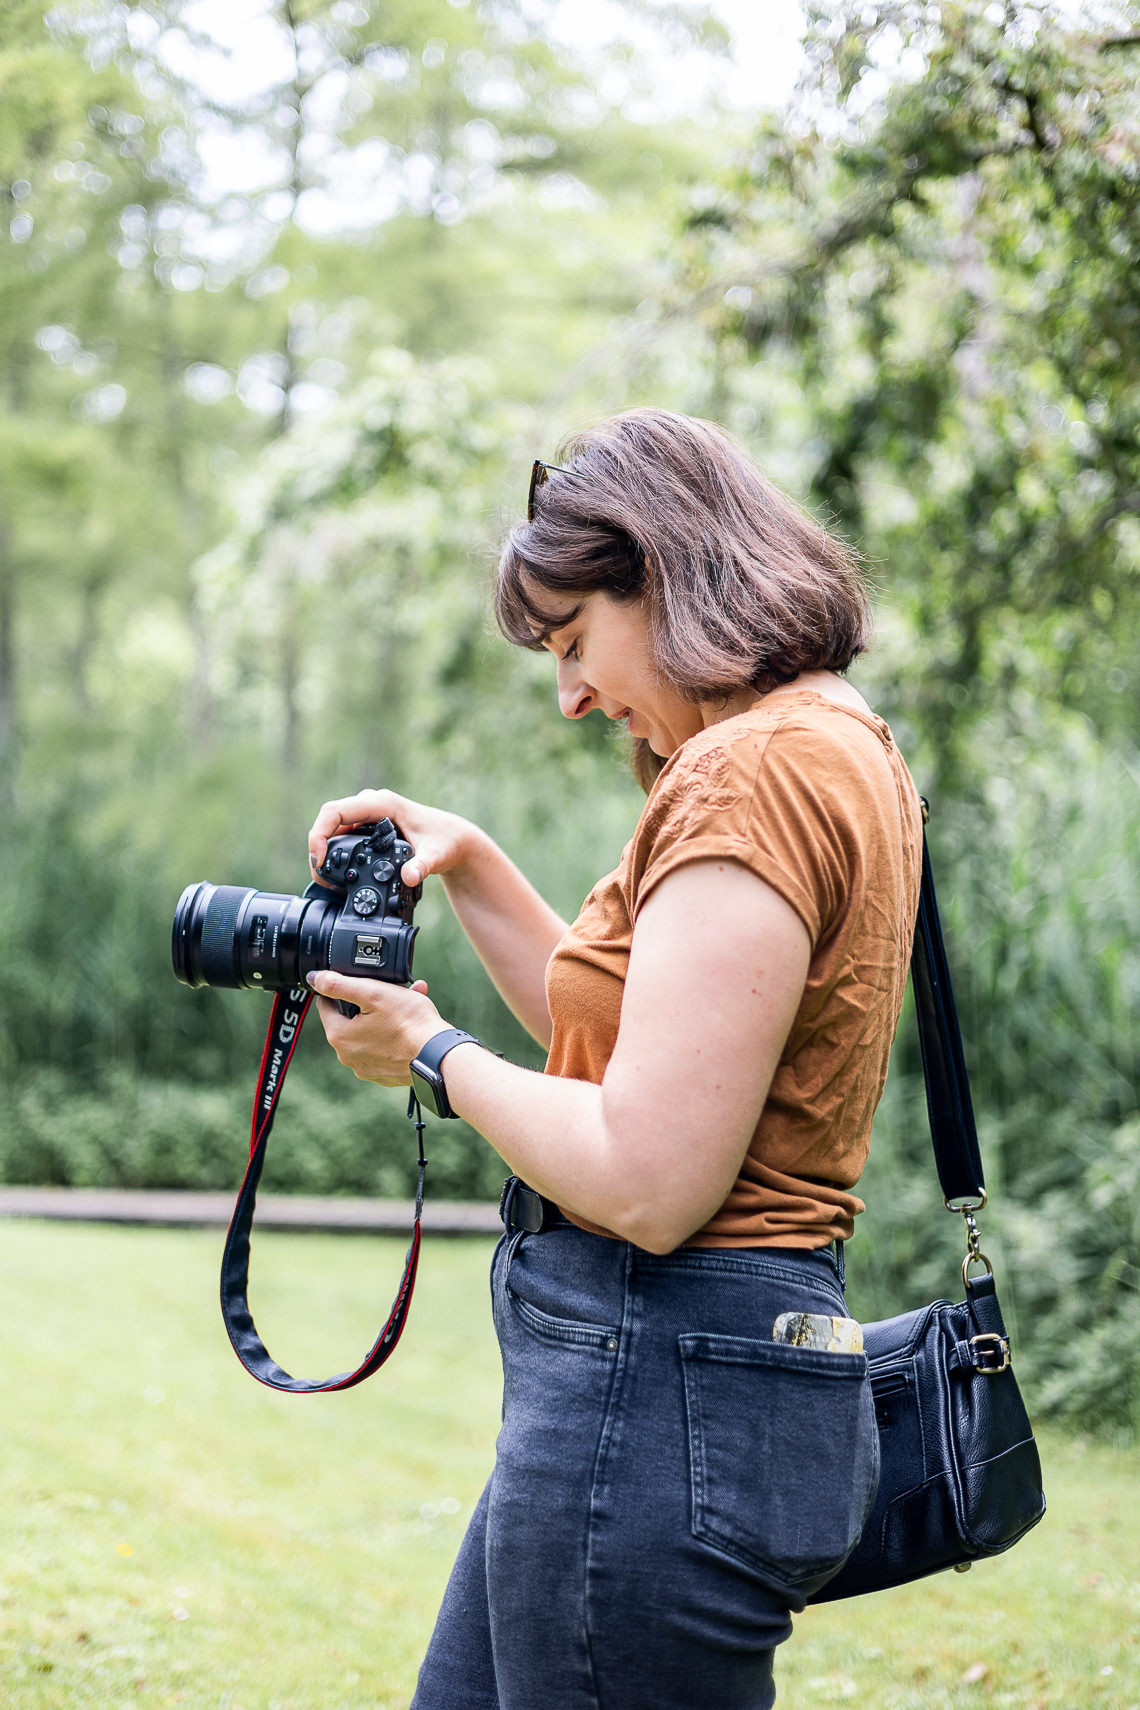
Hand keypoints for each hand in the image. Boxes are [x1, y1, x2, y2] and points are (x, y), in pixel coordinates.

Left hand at [306, 971, 446, 1084]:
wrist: (438, 1057)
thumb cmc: (409, 1024)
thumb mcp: (373, 993)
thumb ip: (339, 984)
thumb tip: (315, 978)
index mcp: (339, 1036)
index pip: (326, 1004)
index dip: (343, 989)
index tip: (363, 984)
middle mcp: (347, 1056)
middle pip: (349, 1019)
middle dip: (367, 1004)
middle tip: (389, 993)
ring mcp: (366, 1068)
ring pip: (367, 1033)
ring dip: (383, 1019)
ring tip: (406, 1006)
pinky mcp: (383, 1074)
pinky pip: (381, 1049)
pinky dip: (391, 1037)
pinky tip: (408, 1028)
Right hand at [307, 789, 477, 889]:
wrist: (454, 840)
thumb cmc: (446, 842)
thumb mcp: (436, 855)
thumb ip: (423, 866)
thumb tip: (410, 876)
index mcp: (383, 804)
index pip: (336, 811)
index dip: (320, 834)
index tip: (319, 860)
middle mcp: (372, 805)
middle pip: (329, 820)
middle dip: (318, 847)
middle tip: (320, 877)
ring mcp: (369, 815)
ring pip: (333, 828)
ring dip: (325, 850)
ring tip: (326, 879)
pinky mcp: (368, 826)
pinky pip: (342, 834)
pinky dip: (334, 852)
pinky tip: (335, 872)